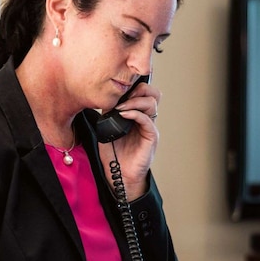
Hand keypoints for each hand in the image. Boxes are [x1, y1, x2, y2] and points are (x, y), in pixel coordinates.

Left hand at [99, 81, 161, 197]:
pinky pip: (147, 120)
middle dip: (139, 89)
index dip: (134, 86)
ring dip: (135, 101)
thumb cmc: (114, 153)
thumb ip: (110, 113)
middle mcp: (146, 118)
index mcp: (137, 114)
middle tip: (124, 95)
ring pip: (152, 103)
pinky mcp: (151, 137)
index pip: (144, 92)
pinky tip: (124, 115)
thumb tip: (106, 99)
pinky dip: (135, 113)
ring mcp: (149, 127)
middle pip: (152, 93)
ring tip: (121, 107)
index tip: (119, 88)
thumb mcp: (107, 128)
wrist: (119, 174)